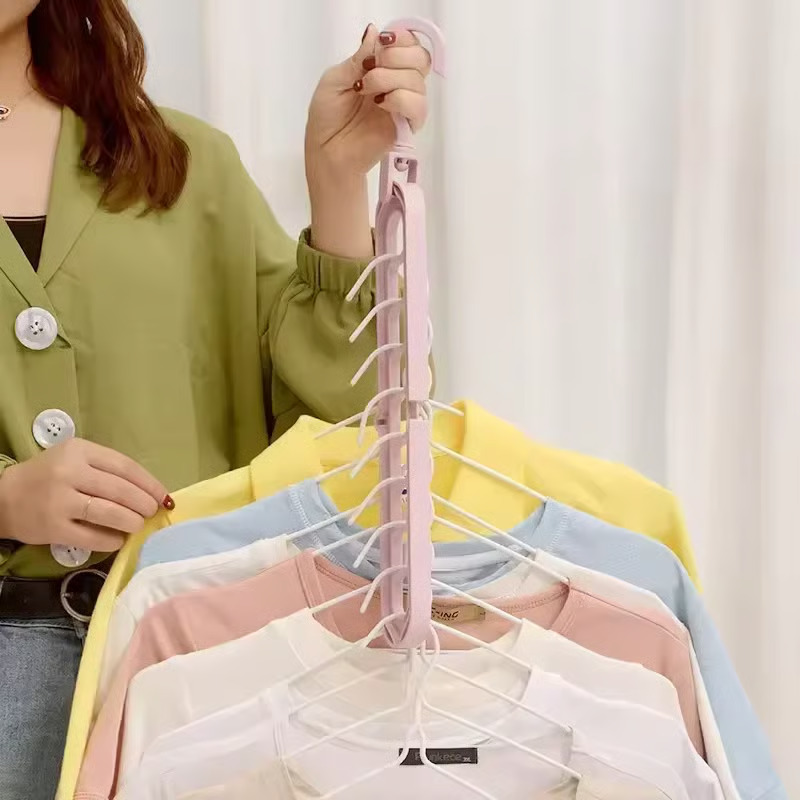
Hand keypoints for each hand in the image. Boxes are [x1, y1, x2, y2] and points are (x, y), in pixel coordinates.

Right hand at [0, 439, 168, 552]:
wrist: (3, 497)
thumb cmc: (48, 476)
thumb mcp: (75, 459)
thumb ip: (106, 469)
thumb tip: (148, 490)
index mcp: (79, 451)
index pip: (125, 466)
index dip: (149, 483)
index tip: (163, 496)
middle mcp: (69, 473)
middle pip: (120, 490)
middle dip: (143, 504)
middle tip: (152, 512)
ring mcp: (60, 501)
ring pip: (109, 512)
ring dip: (131, 521)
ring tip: (138, 525)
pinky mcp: (53, 527)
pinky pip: (91, 536)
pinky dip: (110, 540)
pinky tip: (118, 540)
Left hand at [306, 24, 431, 176]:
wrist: (327, 151)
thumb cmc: (327, 118)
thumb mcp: (335, 78)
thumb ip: (358, 57)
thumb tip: (375, 33)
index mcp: (382, 70)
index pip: (408, 46)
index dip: (401, 40)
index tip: (381, 45)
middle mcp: (397, 85)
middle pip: (420, 58)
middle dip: (396, 57)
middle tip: (370, 70)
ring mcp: (403, 106)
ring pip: (417, 80)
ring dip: (388, 79)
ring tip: (365, 91)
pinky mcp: (406, 127)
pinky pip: (418, 106)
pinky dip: (400, 99)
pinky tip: (381, 104)